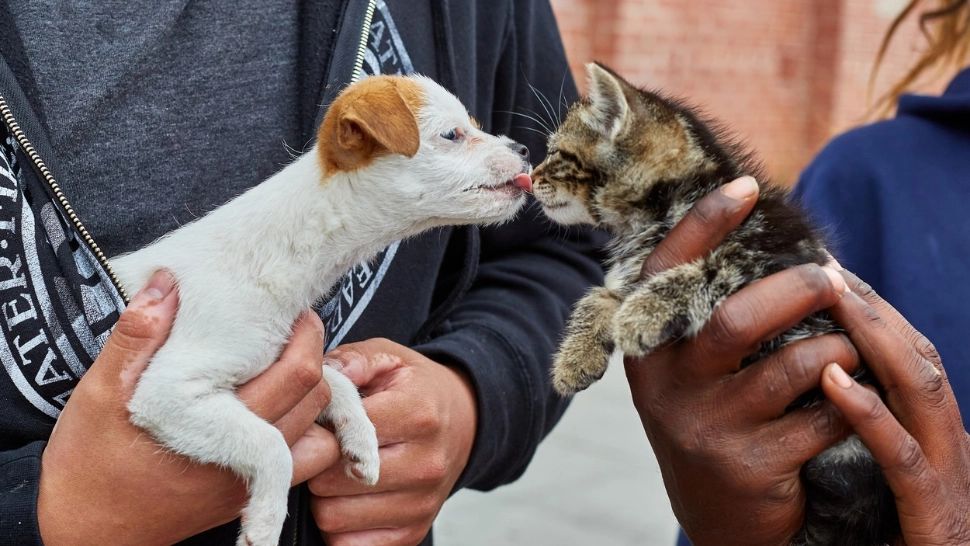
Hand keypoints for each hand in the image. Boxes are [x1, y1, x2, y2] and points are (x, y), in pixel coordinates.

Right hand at [38, 271, 341, 544]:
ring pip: (319, 433)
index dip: (305, 336)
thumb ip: (135, 338)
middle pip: (317, 399)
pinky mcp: (245, 497)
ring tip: (285, 368)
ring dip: (314, 399)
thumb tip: (167, 283)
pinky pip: (301, 463)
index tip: (294, 312)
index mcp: (215, 427)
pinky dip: (303, 432)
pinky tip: (274, 409)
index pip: (297, 376)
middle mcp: (242, 461)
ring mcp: (248, 484)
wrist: (82, 532)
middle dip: (312, 357)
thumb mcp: (98, 393)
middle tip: (292, 329)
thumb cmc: (86, 461)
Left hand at [309, 338, 476, 545]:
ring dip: (323, 498)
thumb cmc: (415, 389)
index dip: (315, 428)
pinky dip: (339, 526)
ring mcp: (421, 504)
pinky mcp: (414, 532)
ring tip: (334, 472)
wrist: (464, 424)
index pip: (342, 435)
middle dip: (315, 465)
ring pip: (333, 517)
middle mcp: (425, 464)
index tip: (313, 422)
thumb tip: (319, 375)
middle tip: (320, 448)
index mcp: (418, 414)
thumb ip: (353, 360)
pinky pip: (347, 544)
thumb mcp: (389, 359)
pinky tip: (348, 499)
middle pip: (330, 481)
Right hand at [626, 177, 857, 544]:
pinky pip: (820, 416)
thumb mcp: (691, 369)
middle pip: (734, 320)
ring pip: (787, 367)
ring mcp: (705, 427)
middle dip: (794, 290)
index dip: (704, 225)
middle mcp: (666, 387)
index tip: (747, 186)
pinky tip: (848, 397)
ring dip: (835, 349)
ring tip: (848, 346)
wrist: (716, 514)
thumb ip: (706, 314)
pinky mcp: (749, 465)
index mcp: (648, 349)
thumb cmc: (714, 418)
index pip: (667, 274)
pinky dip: (847, 398)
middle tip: (829, 278)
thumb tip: (763, 238)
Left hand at [820, 270, 969, 544]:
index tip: (827, 270)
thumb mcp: (884, 478)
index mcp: (937, 434)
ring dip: (876, 338)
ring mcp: (950, 479)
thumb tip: (820, 380)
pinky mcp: (935, 517)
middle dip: (872, 308)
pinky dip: (870, 413)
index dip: (872, 311)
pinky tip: (833, 379)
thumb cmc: (897, 540)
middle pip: (918, 357)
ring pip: (920, 391)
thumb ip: (868, 432)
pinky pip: (901, 457)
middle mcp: (951, 445)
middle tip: (823, 265)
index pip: (909, 355)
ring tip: (831, 297)